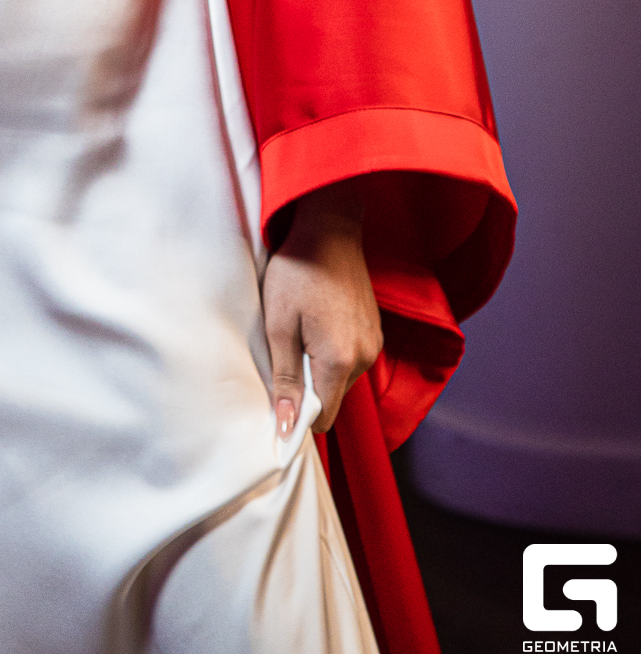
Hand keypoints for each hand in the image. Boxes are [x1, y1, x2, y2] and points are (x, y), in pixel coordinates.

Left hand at [261, 181, 381, 438]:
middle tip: (286, 349)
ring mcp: (374, 343)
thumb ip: (285, 378)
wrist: (329, 230)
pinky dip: (334, 352)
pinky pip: (352, 358)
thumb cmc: (296, 272)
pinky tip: (318, 323)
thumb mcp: (279, 325)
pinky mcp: (376, 331)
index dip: (298, 415)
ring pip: (341, 379)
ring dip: (320, 367)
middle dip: (307, 386)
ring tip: (302, 331)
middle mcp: (365, 357)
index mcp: (339, 360)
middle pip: (332, 399)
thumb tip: (285, 424)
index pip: (322, 418)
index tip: (278, 399)